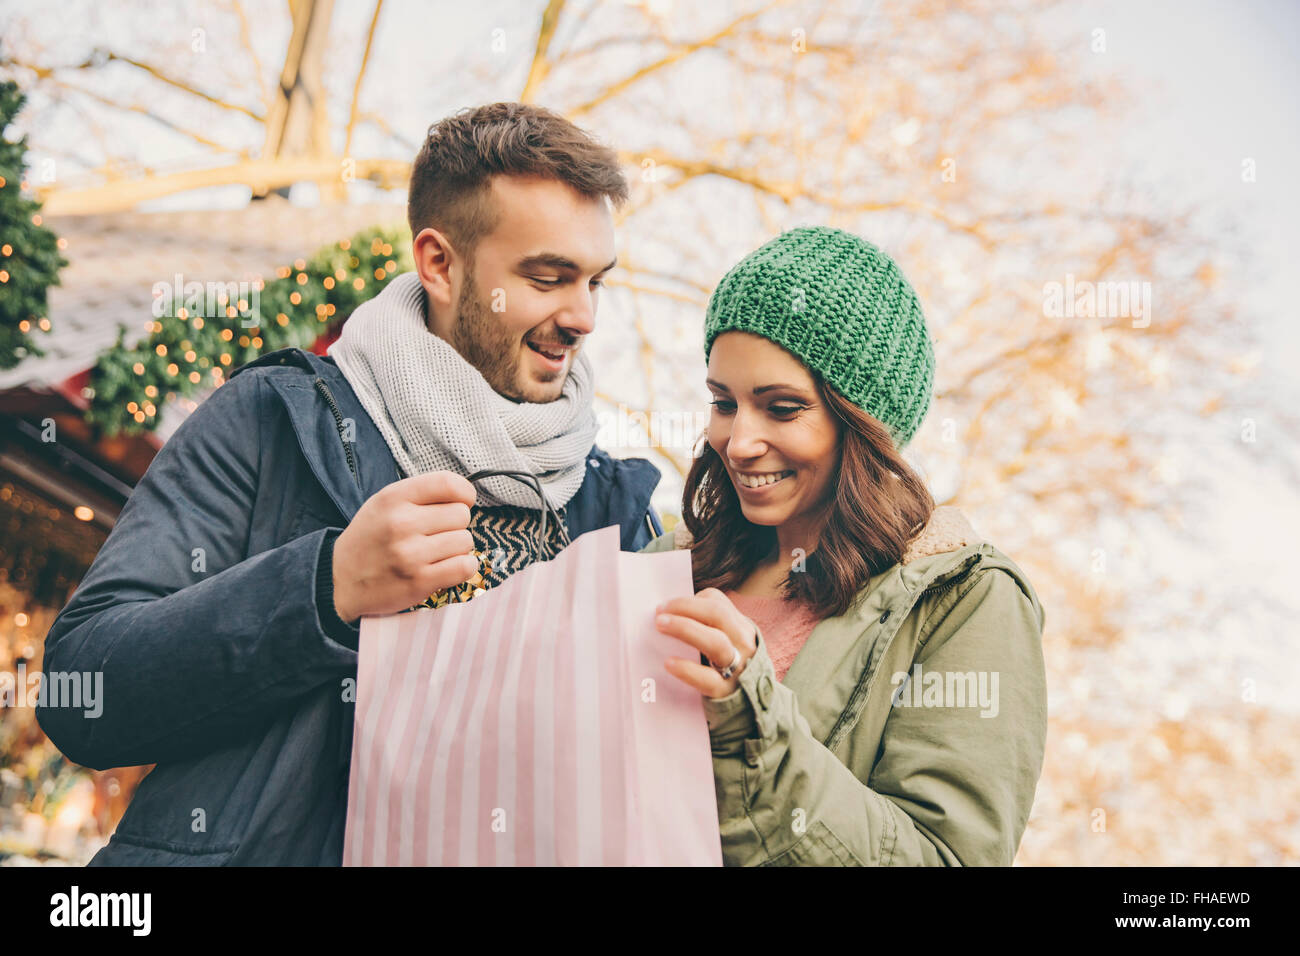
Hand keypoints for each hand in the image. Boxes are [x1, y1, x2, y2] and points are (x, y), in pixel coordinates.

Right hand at [332, 471, 478, 622]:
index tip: (461, 502)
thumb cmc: (370, 538)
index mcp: (394, 498)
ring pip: (465, 541)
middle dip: (456, 524)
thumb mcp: (384, 503)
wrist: (341, 580)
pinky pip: (465, 567)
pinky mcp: (420, 581)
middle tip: (437, 534)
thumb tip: (466, 495)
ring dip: (457, 548)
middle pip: (461, 515)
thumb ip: (421, 494)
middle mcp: (402, 523)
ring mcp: (411, 554)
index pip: (447, 483)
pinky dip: (462, 567)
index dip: (464, 493)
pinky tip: (448, 567)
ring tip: (436, 552)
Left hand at [655, 588, 758, 698]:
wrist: (749, 709)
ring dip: (685, 629)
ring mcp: (738, 667)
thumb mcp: (728, 644)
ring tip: (661, 626)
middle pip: (717, 614)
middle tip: (659, 612)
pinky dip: (687, 669)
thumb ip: (707, 629)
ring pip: (716, 642)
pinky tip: (669, 664)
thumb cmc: (727, 671)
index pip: (718, 603)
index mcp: (740, 628)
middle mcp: (742, 643)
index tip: (666, 606)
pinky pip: (708, 679)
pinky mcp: (726, 692)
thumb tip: (668, 616)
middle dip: (686, 608)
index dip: (691, 601)